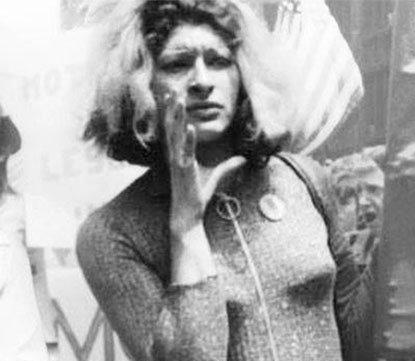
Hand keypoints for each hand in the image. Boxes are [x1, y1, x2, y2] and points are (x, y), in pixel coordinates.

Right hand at [162, 93, 245, 235]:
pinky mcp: (184, 171)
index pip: (174, 130)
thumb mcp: (216, 179)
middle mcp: (176, 156)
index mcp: (179, 155)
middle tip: (170, 90)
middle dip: (171, 109)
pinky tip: (190, 127)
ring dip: (177, 118)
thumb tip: (243, 159)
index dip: (172, 113)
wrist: (187, 216)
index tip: (172, 97)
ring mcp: (178, 163)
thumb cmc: (196, 198)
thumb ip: (228, 167)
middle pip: (171, 128)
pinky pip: (186, 152)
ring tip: (179, 101)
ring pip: (176, 136)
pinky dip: (189, 140)